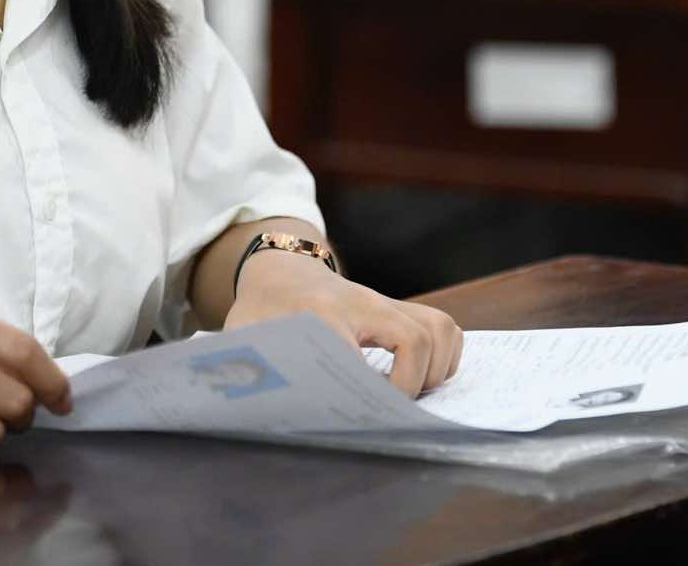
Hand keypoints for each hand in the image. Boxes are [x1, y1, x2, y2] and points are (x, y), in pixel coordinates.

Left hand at [223, 250, 461, 396]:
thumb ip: (245, 366)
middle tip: (387, 409)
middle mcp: (364, 302)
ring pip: (439, 329)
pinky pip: (444, 327)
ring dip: (434, 370)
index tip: (364, 416)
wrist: (281, 271)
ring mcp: (387, 303)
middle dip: (412, 384)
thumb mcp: (243, 337)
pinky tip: (418, 377)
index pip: (355, 350)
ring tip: (407, 395)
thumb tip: (244, 402)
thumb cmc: (263, 311)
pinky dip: (443, 357)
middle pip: (416, 339)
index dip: (368, 389)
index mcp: (321, 313)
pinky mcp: (401, 309)